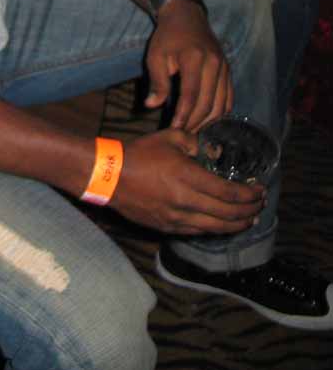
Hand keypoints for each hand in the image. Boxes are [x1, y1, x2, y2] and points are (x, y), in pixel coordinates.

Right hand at [111, 129, 263, 235]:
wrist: (108, 176)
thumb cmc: (139, 153)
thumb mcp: (169, 138)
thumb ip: (196, 142)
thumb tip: (215, 152)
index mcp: (188, 177)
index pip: (229, 193)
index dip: (249, 195)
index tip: (261, 190)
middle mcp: (186, 201)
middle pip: (228, 214)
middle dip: (249, 211)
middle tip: (260, 205)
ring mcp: (176, 218)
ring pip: (216, 228)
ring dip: (237, 225)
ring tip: (249, 219)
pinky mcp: (167, 228)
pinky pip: (198, 232)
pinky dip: (216, 229)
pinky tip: (222, 224)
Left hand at [145, 0, 232, 131]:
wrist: (187, 17)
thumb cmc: (167, 37)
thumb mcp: (156, 56)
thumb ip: (157, 81)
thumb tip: (152, 105)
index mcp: (194, 58)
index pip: (191, 94)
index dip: (184, 115)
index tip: (174, 128)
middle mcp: (214, 63)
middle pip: (208, 102)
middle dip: (195, 122)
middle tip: (183, 133)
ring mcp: (224, 67)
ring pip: (222, 104)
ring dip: (208, 121)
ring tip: (194, 129)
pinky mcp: (229, 71)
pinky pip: (229, 98)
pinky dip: (220, 112)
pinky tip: (207, 120)